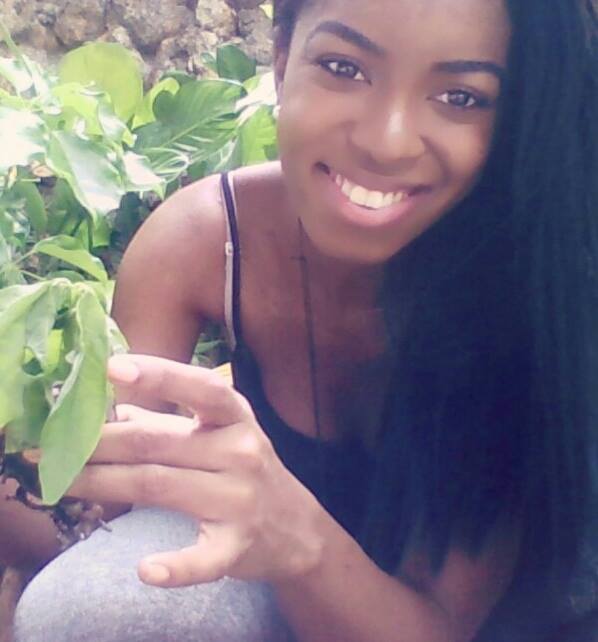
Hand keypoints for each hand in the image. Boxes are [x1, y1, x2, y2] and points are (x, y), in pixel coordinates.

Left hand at [68, 354, 326, 587]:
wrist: (296, 525)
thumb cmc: (248, 469)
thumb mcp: (222, 433)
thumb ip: (171, 421)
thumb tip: (117, 409)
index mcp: (235, 416)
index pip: (197, 388)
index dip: (157, 374)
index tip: (111, 367)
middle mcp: (240, 450)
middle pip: (156, 442)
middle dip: (100, 443)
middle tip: (55, 447)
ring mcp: (240, 498)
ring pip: (157, 486)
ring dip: (103, 485)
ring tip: (63, 484)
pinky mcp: (238, 545)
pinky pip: (203, 558)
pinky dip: (174, 566)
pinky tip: (144, 570)